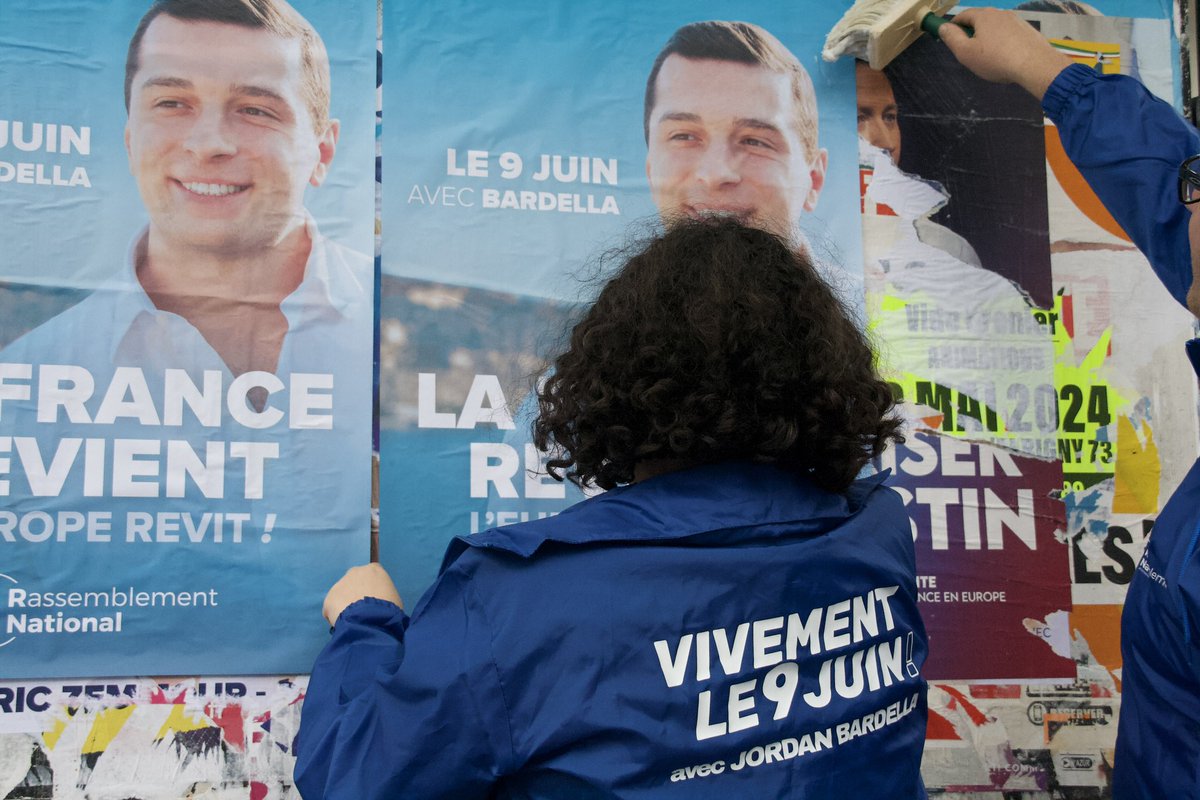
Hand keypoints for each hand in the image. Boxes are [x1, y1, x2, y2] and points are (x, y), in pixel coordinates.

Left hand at [323, 563, 402, 625]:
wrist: (370, 620)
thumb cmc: (388, 608)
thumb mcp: (394, 598)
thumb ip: (384, 594)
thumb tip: (379, 601)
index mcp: (373, 570)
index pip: (372, 575)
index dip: (372, 588)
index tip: (374, 599)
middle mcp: (355, 572)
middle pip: (354, 581)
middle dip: (356, 593)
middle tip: (363, 609)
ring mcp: (339, 584)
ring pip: (342, 595)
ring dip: (346, 604)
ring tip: (354, 619)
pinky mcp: (329, 599)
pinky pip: (332, 609)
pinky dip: (336, 616)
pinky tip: (345, 624)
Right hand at [940, 8, 1072, 99]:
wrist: (1034, 64)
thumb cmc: (996, 59)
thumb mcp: (966, 53)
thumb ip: (952, 38)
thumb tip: (943, 27)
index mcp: (983, 16)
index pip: (963, 15)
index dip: (954, 25)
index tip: (950, 38)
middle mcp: (1000, 13)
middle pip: (980, 20)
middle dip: (972, 32)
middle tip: (969, 51)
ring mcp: (1016, 20)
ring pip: (996, 27)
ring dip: (988, 37)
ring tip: (989, 57)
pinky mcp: (1027, 30)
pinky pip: (1009, 33)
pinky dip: (1003, 42)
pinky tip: (1005, 57)